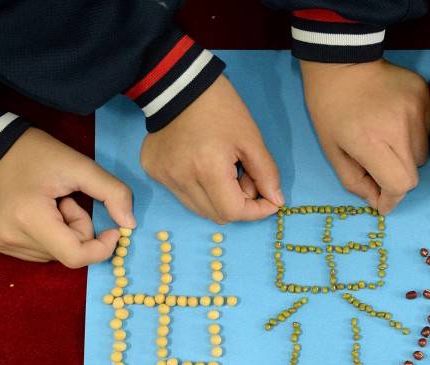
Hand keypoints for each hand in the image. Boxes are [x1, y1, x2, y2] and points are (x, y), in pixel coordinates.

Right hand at [0, 128, 133, 266]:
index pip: (76, 256)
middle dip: (80, 228)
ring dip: (65, 232)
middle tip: (67, 200)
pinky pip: (41, 251)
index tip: (114, 230)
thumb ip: (112, 192)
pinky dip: (50, 236)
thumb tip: (130, 224)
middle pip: (69, 253)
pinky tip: (39, 212)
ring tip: (50, 204)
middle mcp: (11, 237)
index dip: (103, 248)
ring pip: (56, 254)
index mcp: (29, 218)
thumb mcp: (79, 166)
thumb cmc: (36, 153)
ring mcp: (2, 242)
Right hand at [140, 76, 282, 223]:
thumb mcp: (251, 139)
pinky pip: (182, 194)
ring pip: (199, 209)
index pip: (234, 212)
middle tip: (245, 177)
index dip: (256, 211)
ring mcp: (163, 176)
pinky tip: (203, 165)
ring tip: (224, 170)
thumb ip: (266, 174)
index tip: (269, 200)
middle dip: (239, 204)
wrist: (179, 84)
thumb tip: (276, 202)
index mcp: (207, 169)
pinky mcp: (153, 171)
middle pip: (217, 215)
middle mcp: (180, 178)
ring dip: (219, 199)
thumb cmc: (221, 109)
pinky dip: (199, 189)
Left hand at [301, 60, 429, 214]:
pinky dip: (415, 135)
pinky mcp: (425, 97)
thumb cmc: (330, 107)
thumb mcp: (332, 150)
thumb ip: (354, 181)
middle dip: (396, 178)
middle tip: (379, 168)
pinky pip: (427, 131)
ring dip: (407, 156)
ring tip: (387, 139)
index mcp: (371, 142)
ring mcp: (416, 110)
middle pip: (413, 173)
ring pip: (422, 153)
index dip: (392, 198)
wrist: (342, 60)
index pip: (400, 184)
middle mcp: (399, 128)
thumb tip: (378, 201)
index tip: (383, 201)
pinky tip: (396, 122)